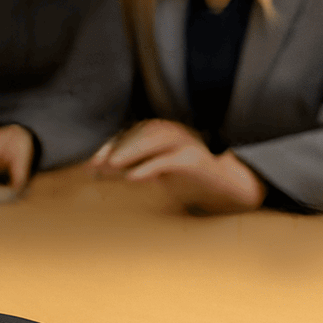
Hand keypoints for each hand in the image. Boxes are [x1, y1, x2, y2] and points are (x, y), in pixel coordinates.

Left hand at [89, 119, 263, 213]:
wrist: (230, 190)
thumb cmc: (191, 181)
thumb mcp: (157, 172)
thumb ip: (131, 168)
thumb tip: (98, 173)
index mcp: (164, 134)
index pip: (133, 131)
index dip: (112, 143)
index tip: (92, 161)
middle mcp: (176, 133)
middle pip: (142, 131)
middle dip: (117, 146)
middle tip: (97, 163)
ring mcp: (189, 143)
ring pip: (156, 140)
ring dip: (130, 151)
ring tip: (111, 166)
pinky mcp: (198, 159)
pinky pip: (171, 160)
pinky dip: (150, 167)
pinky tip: (133, 178)